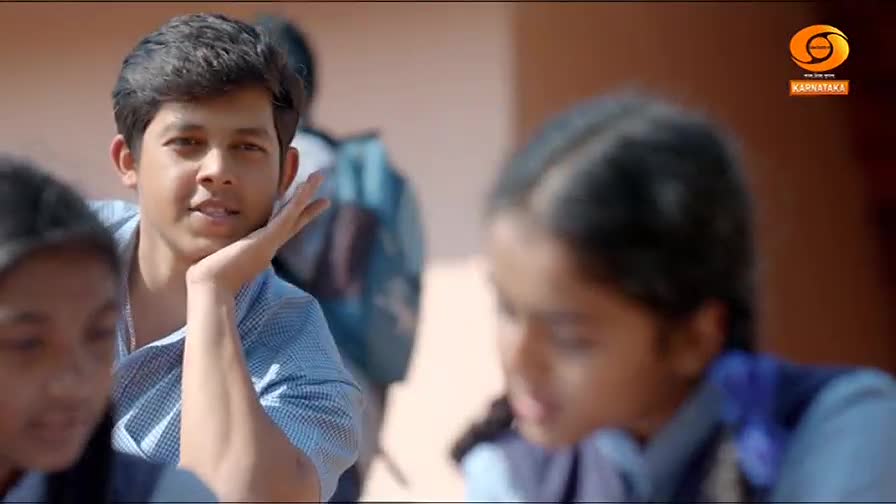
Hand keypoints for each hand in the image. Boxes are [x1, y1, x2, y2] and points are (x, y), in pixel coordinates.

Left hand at [185, 172, 329, 294]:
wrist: (211, 287)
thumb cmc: (208, 278)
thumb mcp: (217, 260)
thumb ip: (220, 253)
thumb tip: (208, 256)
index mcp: (260, 250)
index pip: (281, 231)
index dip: (294, 221)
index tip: (302, 213)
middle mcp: (270, 246)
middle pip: (294, 222)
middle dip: (309, 209)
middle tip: (326, 199)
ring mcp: (271, 242)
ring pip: (294, 213)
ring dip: (307, 193)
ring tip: (320, 176)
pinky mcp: (268, 238)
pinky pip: (287, 215)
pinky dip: (298, 200)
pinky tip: (306, 186)